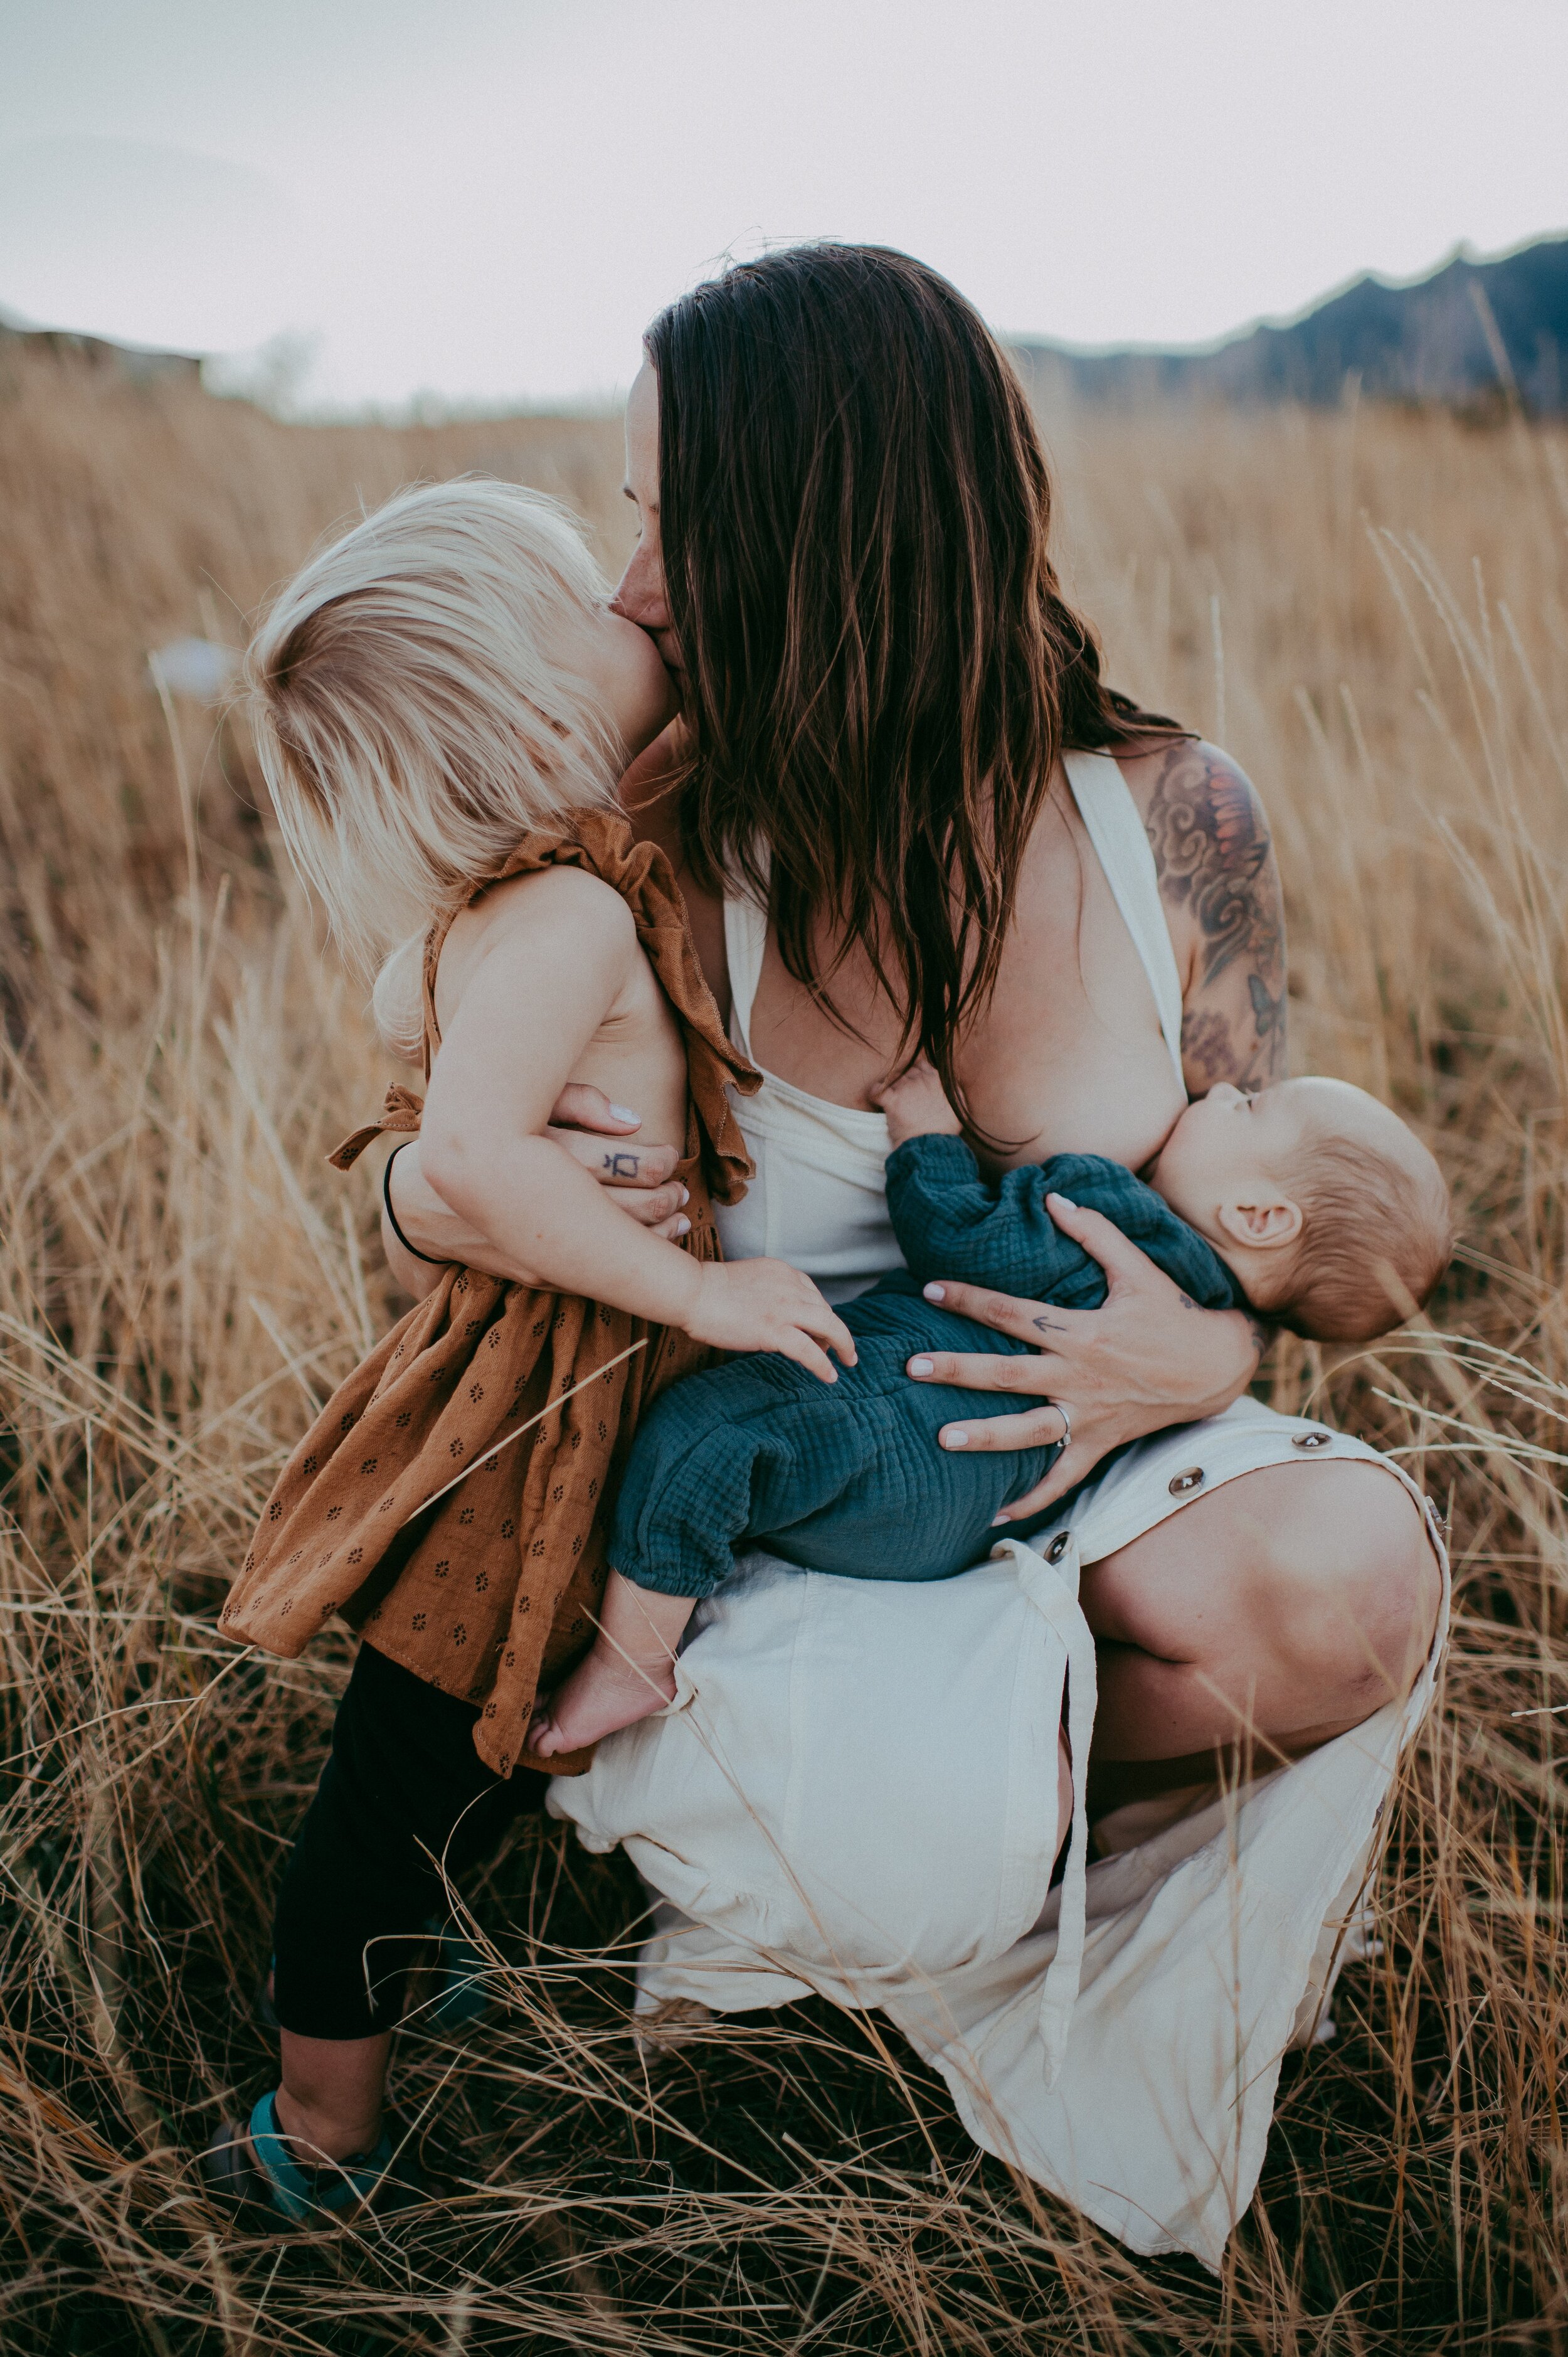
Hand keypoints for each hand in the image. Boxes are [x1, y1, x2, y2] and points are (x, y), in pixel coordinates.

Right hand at [384, 1087, 688, 1288]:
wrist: (419, 1204)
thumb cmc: (478, 1139)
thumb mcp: (521, 1104)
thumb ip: (578, 1101)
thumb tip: (634, 1121)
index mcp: (545, 1154)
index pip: (627, 1164)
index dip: (660, 1163)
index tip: (670, 1156)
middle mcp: (546, 1203)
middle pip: (634, 1208)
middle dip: (668, 1198)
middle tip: (681, 1189)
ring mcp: (542, 1245)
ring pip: (622, 1248)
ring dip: (660, 1233)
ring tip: (679, 1216)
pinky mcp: (538, 1273)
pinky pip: (597, 1274)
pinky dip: (629, 1261)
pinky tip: (648, 1248)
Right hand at [683, 1259, 856, 1384]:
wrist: (692, 1291)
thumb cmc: (709, 1289)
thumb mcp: (749, 1280)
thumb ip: (769, 1292)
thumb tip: (778, 1319)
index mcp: (783, 1272)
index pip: (813, 1294)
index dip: (820, 1315)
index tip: (821, 1331)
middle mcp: (790, 1286)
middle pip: (825, 1310)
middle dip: (838, 1331)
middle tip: (845, 1349)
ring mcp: (784, 1307)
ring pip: (828, 1326)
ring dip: (842, 1345)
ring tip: (848, 1362)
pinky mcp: (774, 1329)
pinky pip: (809, 1350)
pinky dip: (823, 1364)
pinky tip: (830, 1376)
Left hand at [870, 1059, 961, 1146]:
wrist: (932, 1146)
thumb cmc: (946, 1130)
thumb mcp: (958, 1107)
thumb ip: (953, 1092)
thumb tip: (949, 1085)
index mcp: (938, 1079)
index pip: (922, 1066)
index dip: (917, 1075)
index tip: (916, 1086)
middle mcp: (923, 1079)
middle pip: (907, 1073)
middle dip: (904, 1083)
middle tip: (905, 1099)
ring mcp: (907, 1088)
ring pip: (893, 1080)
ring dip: (892, 1090)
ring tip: (895, 1104)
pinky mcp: (892, 1100)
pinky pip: (877, 1090)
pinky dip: (875, 1092)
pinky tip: (876, 1097)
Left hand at [906, 1191, 1262, 1516]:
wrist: (1217, 1367)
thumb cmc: (1173, 1314)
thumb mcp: (1138, 1267)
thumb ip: (1094, 1231)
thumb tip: (1054, 1196)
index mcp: (1084, 1331)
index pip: (1014, 1313)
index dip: (971, 1300)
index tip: (931, 1290)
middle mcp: (1081, 1376)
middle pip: (1008, 1375)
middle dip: (959, 1370)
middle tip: (913, 1367)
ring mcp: (1089, 1414)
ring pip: (1029, 1431)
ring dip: (986, 1436)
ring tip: (942, 1438)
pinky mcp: (1100, 1442)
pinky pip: (1063, 1478)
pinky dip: (1032, 1500)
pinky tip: (996, 1517)